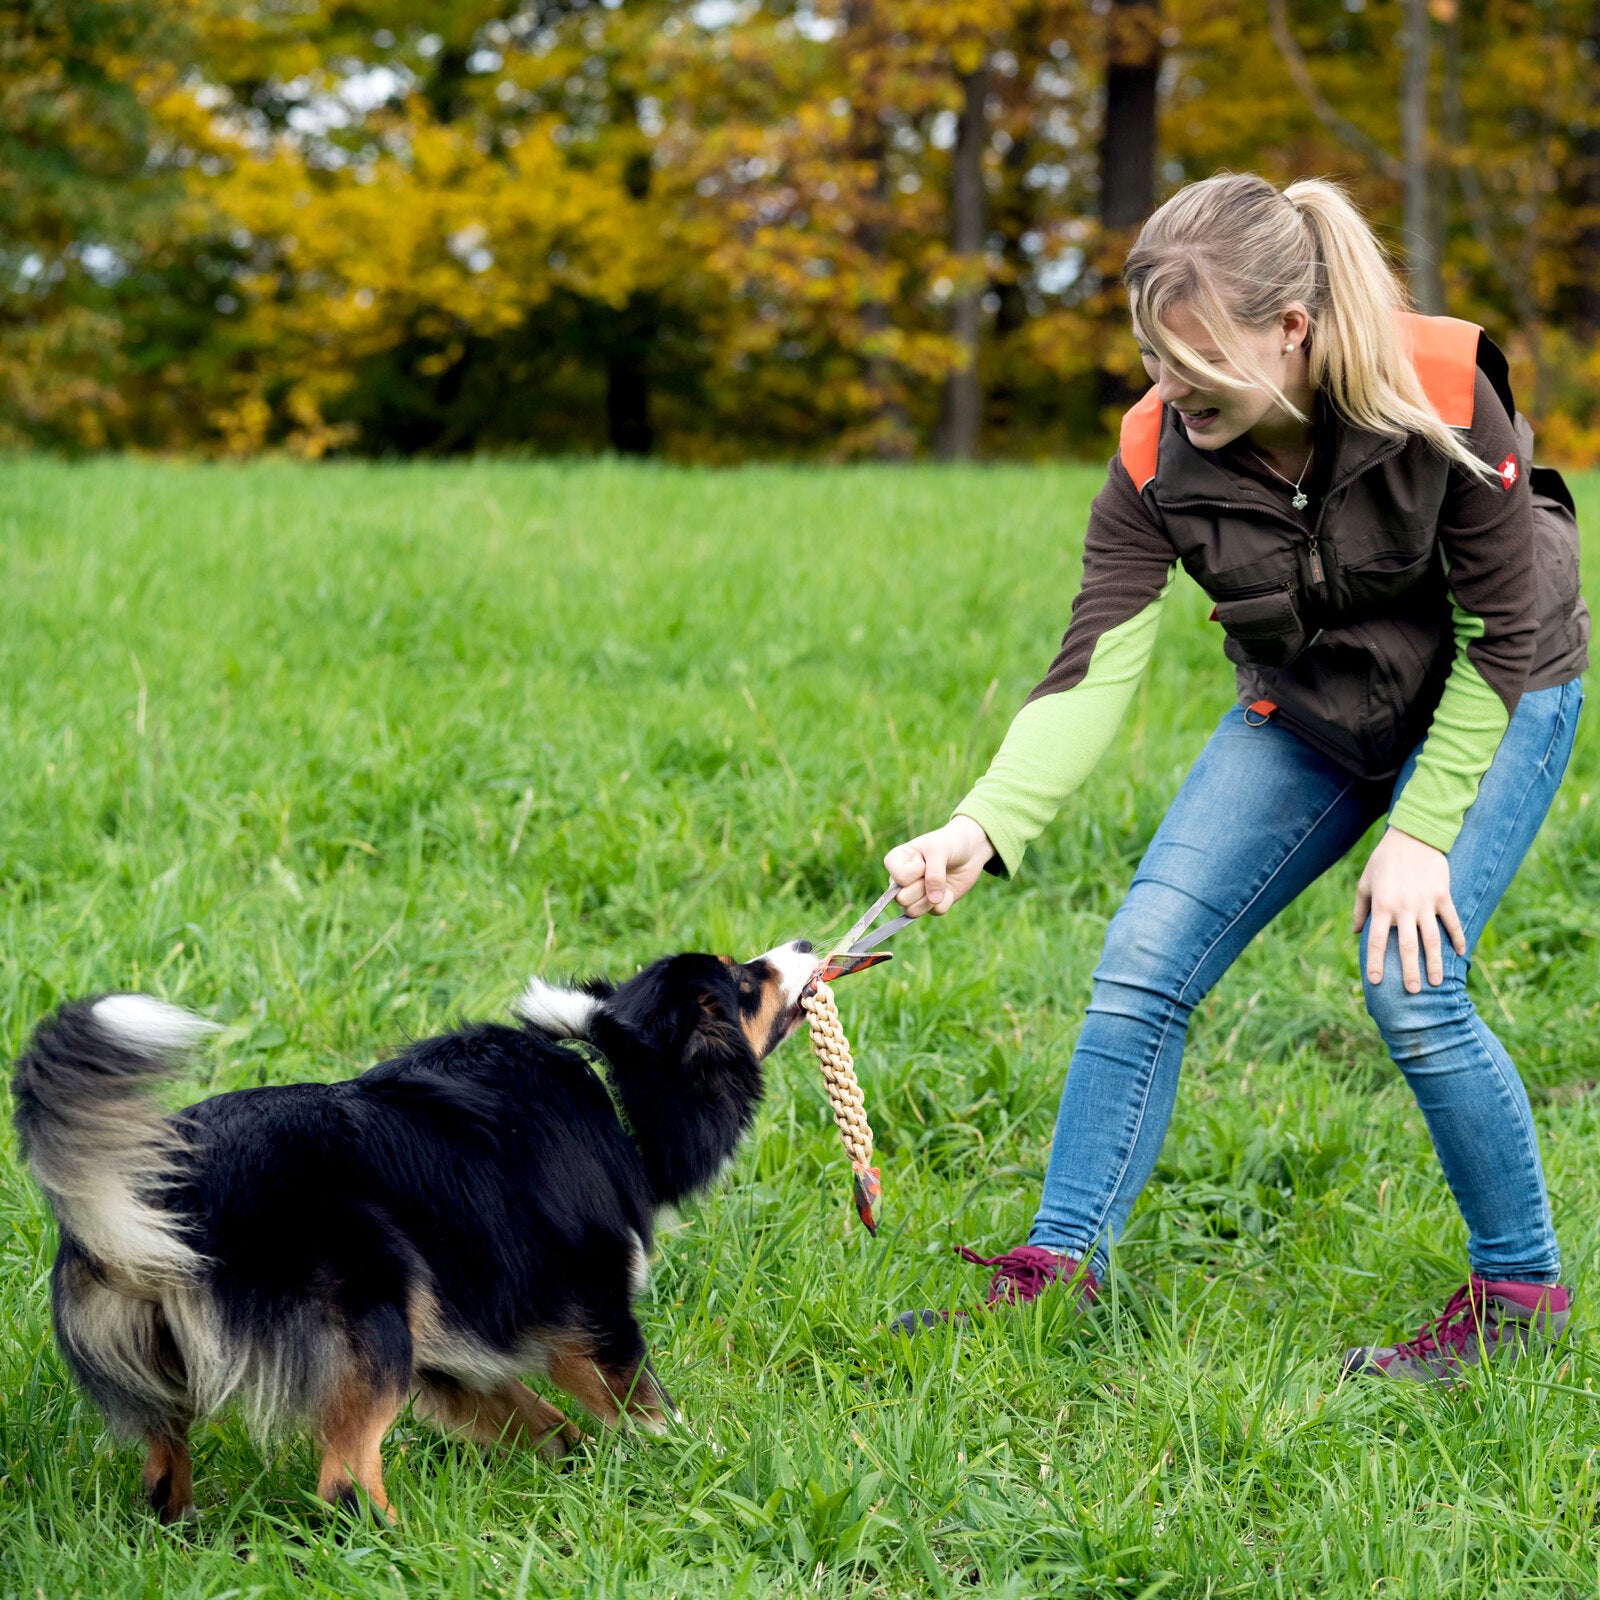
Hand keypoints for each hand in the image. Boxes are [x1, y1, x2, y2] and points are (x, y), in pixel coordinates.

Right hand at [884, 816, 994, 916]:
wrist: (969, 851)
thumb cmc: (949, 843)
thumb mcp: (939, 849)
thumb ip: (934, 874)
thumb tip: (933, 900)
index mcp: (895, 861)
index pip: (898, 878)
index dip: (915, 872)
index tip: (924, 860)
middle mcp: (900, 881)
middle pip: (902, 899)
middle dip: (923, 887)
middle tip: (933, 873)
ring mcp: (914, 895)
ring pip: (913, 911)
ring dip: (932, 899)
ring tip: (940, 883)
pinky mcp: (930, 904)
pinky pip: (935, 912)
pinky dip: (946, 901)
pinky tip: (949, 889)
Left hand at [1352, 826, 1466, 992]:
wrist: (1413, 836)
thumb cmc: (1384, 860)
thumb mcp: (1365, 882)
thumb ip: (1360, 909)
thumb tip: (1356, 933)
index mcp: (1382, 906)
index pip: (1377, 941)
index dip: (1376, 962)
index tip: (1376, 982)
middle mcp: (1404, 907)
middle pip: (1407, 946)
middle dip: (1410, 971)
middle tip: (1412, 992)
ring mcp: (1426, 902)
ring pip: (1432, 939)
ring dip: (1434, 962)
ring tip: (1436, 982)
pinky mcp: (1443, 896)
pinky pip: (1452, 921)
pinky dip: (1458, 938)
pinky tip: (1461, 954)